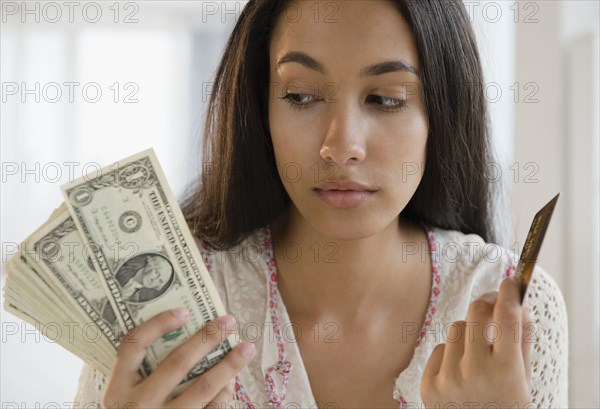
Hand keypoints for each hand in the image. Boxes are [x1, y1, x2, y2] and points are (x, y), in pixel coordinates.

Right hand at [103, 308, 255, 408]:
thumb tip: (192, 341)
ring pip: (202, 389)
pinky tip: (231, 382)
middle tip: (229, 321)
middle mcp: (138, 404)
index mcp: (118, 389)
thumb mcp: (124, 397)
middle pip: (177, 363)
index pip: (133, 346)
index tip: (183, 311)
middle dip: (207, 338)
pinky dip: (223, 395)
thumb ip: (143, 374)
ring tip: (246, 348)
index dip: (158, 324)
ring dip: (228, 366)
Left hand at [421, 277, 532, 407]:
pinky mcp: (428, 384)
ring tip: (477, 354)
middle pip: (475, 312)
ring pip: (456, 328)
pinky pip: (439, 349)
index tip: (510, 282)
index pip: (506, 317)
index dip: (509, 293)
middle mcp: (474, 371)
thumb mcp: (524, 379)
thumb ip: (522, 340)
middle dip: (487, 303)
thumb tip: (518, 303)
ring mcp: (448, 377)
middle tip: (493, 303)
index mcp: (505, 370)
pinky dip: (451, 354)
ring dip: (468, 333)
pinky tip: (459, 373)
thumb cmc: (506, 407)